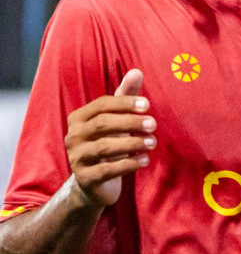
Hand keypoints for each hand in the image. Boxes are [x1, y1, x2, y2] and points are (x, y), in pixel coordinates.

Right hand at [64, 70, 154, 207]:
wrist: (95, 182)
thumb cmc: (108, 142)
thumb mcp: (116, 119)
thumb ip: (125, 96)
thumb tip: (137, 71)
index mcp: (79, 118)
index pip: (101, 105)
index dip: (124, 103)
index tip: (147, 104)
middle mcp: (73, 137)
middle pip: (102, 124)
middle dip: (130, 122)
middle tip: (153, 124)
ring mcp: (76, 158)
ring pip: (104, 147)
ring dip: (132, 143)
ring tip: (153, 142)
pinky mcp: (85, 178)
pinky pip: (107, 169)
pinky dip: (128, 163)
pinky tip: (145, 159)